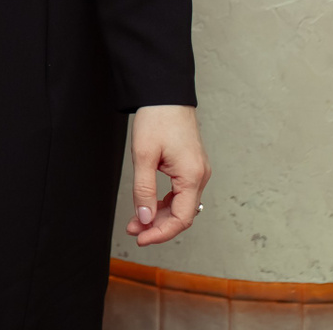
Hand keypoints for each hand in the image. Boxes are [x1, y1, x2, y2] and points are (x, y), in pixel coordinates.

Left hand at [125, 104, 209, 245]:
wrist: (166, 95)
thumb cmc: (157, 119)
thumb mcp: (143, 156)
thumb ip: (143, 190)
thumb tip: (144, 218)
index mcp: (192, 176)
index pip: (181, 218)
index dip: (161, 233)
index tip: (141, 238)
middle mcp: (200, 176)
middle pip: (182, 215)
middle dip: (157, 226)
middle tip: (132, 230)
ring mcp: (197, 171)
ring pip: (181, 205)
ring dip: (159, 215)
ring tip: (135, 220)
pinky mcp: (191, 166)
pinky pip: (180, 193)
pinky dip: (164, 203)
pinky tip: (147, 205)